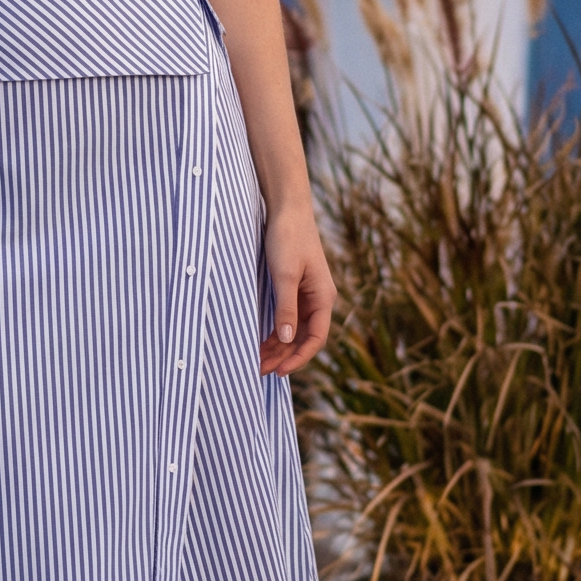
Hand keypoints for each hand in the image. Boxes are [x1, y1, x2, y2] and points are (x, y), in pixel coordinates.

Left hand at [261, 200, 335, 377]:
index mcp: (323, 297)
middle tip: (259, 370)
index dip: (298, 358)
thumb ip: (285, 307)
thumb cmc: (288, 238)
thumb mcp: (284, 274)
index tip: (278, 372)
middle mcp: (318, 299)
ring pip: (294, 330)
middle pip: (303, 338)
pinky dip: (275, 331)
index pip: (315, 339)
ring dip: (278, 346)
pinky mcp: (294, 287)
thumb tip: (285, 340)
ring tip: (257, 360)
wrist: (287, 208)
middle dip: (284, 356)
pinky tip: (260, 340)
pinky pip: (287, 317)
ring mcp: (307, 294)